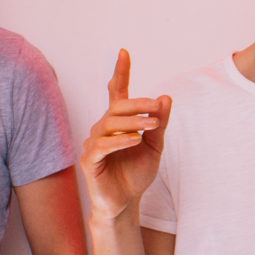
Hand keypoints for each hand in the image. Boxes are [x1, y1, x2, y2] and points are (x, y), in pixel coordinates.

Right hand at [81, 49, 170, 220]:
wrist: (127, 202)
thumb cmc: (136, 172)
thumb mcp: (154, 146)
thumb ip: (159, 123)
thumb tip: (165, 98)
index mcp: (118, 122)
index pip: (116, 92)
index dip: (120, 72)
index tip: (124, 52)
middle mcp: (102, 129)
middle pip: (117, 108)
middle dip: (137, 104)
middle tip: (157, 107)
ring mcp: (93, 144)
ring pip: (110, 124)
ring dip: (133, 123)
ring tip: (151, 125)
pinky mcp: (89, 161)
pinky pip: (103, 146)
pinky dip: (121, 141)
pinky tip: (135, 140)